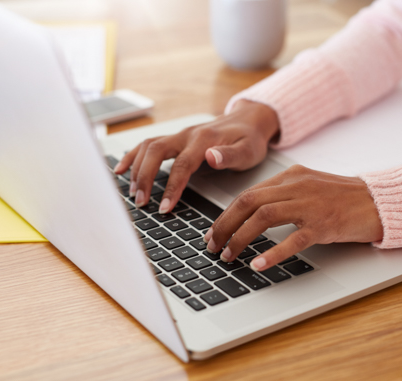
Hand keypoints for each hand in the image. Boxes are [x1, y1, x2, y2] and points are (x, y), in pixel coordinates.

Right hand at [113, 100, 278, 212]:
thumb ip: (230, 155)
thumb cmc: (250, 139)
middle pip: (156, 152)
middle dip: (145, 178)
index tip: (164, 208)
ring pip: (148, 146)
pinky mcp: (176, 139)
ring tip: (131, 192)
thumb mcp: (248, 150)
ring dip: (136, 168)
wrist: (249, 120)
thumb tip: (211, 157)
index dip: (171, 187)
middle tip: (141, 203)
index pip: (182, 165)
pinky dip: (132, 156)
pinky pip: (148, 144)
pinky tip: (120, 170)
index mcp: (204, 139)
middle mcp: (188, 134)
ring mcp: (179, 135)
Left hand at [204, 165, 383, 270]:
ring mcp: (310, 205)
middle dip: (225, 226)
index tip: (215, 231)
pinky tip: (258, 264)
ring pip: (263, 218)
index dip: (226, 214)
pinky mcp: (324, 224)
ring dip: (240, 238)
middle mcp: (296, 186)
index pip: (248, 194)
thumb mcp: (309, 186)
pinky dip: (272, 252)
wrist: (378, 201)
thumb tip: (252, 213)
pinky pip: (293, 239)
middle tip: (213, 246)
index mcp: (290, 176)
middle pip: (248, 203)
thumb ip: (283, 195)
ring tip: (229, 256)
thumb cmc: (343, 197)